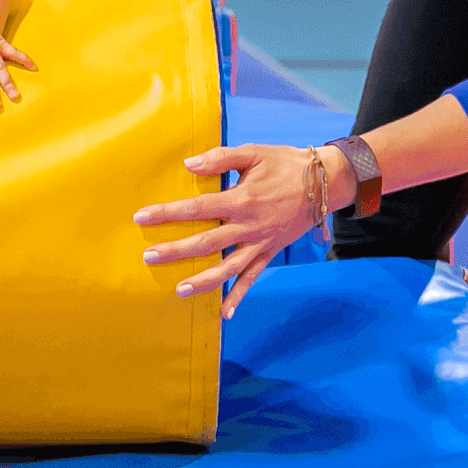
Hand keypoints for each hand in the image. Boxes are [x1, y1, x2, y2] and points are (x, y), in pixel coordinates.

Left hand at [134, 143, 341, 318]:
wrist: (324, 183)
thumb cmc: (285, 164)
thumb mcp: (254, 153)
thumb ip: (220, 158)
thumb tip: (188, 165)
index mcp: (240, 200)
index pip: (196, 209)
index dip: (167, 213)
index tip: (142, 217)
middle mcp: (248, 226)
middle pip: (206, 244)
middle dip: (175, 251)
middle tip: (149, 257)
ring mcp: (259, 243)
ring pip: (228, 269)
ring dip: (203, 281)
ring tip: (179, 290)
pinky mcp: (270, 252)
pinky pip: (253, 278)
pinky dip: (239, 296)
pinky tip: (225, 314)